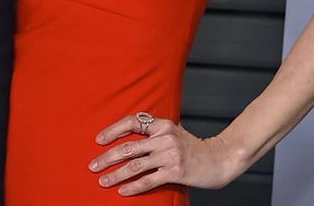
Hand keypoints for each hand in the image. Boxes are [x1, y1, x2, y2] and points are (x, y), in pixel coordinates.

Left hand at [88, 114, 238, 195]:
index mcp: (162, 124)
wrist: (221, 159)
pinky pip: (149, 180)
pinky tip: (122, 190)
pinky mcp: (176, 171)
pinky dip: (133, 186)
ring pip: (135, 165)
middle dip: (107, 157)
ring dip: (116, 174)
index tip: (98, 140)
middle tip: (93, 165)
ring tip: (103, 181)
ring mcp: (170, 155)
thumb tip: (130, 137)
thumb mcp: (175, 133)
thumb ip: (155, 133)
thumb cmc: (195, 148)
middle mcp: (164, 137)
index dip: (112, 130)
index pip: (132, 122)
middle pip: (128, 147)